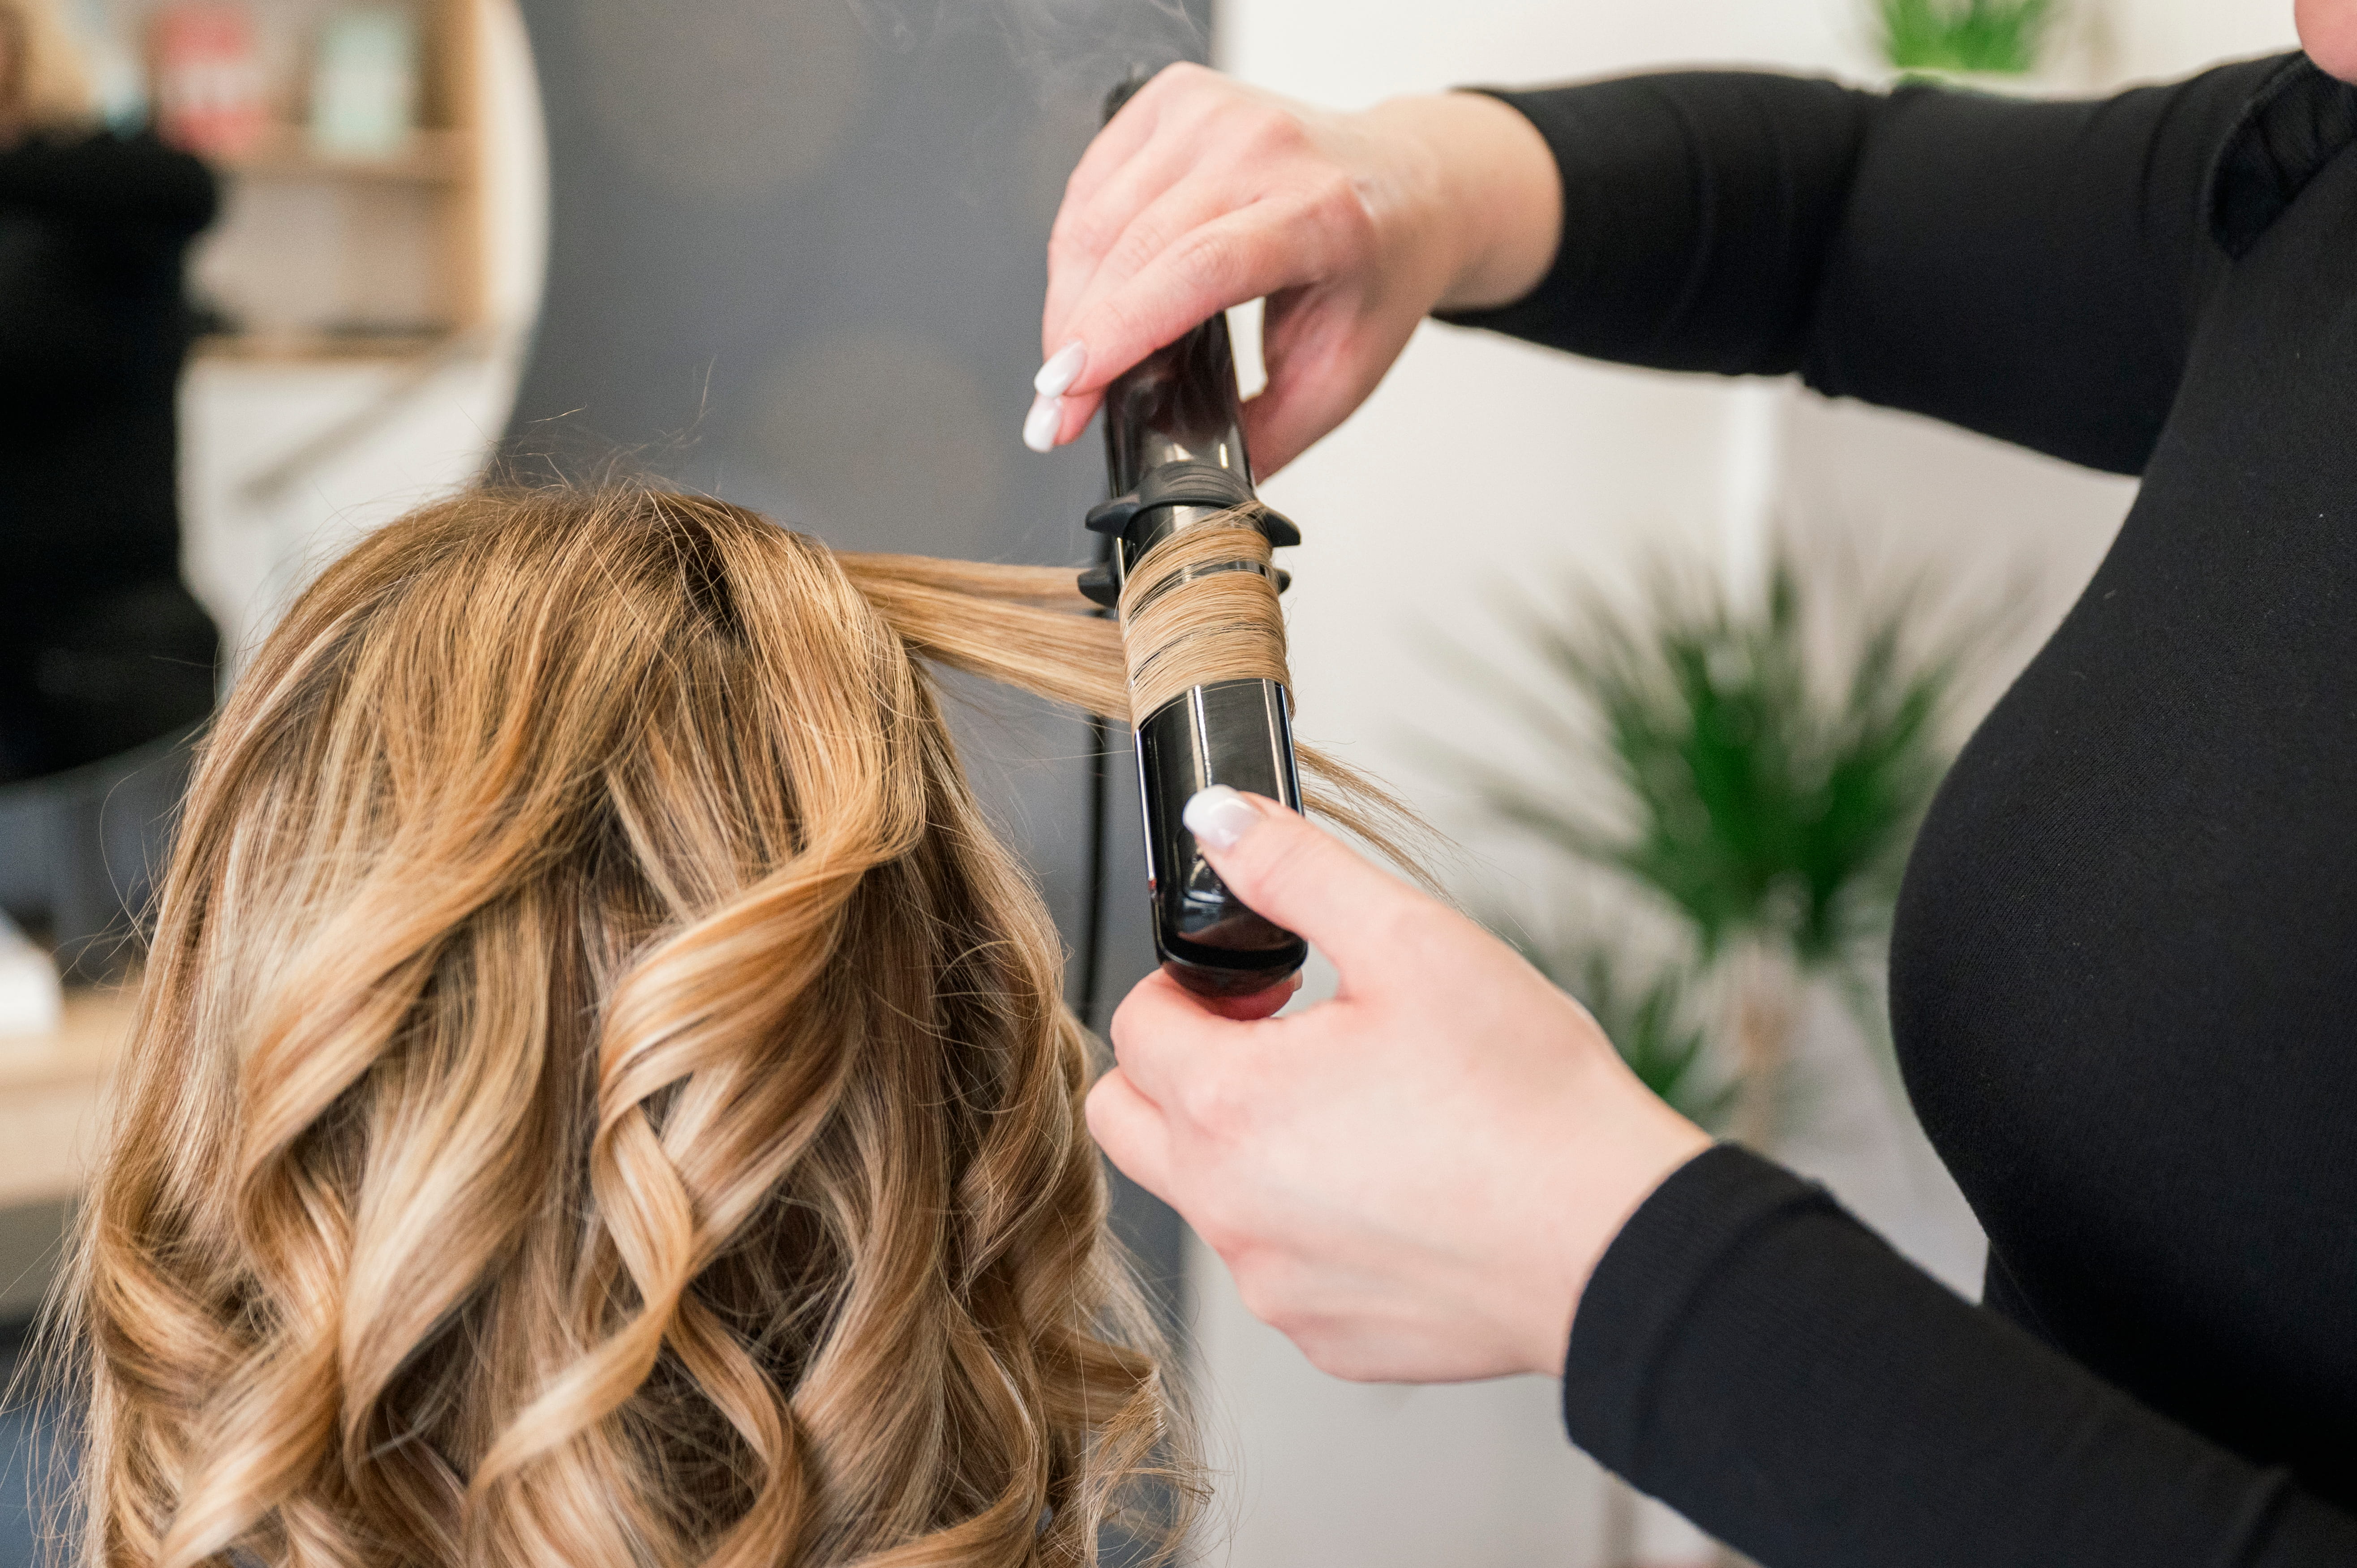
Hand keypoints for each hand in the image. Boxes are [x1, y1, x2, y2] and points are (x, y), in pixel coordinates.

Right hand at [1028, 64, 1561, 475]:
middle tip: (1053, 413)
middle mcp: (1265, 146)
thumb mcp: (1343, 375)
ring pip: (1095, 216)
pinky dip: (1075, 250)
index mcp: (1321, 213)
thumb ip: (1267, 436)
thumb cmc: (1379, 270)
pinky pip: (1092, 183)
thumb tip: (1191, 487)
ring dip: (1066, 303)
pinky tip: (1088, 295)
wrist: (1412, 183)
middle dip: (1073, 342)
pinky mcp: (1175, 96)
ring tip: (1072, 366)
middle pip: (1130, 247)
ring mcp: (1214, 111)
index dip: (1117, 334)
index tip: (1065, 397)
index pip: (1195, 269)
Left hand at [1086, 788, 1709, 1383]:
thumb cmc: (1528, 1100)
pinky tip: (1398, 1192)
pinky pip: (1277, 1267)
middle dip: (1185, 1069)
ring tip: (1360, 1114)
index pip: (1135, 1024)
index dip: (1196, 986)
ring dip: (1247, 1148)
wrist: (1614, 1239)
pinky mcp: (1325, 1336)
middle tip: (1283, 1045)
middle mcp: (1229, 1209)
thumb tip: (1217, 822)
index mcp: (1229, 1105)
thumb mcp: (1410, 939)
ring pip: (1205, 1198)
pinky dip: (1311, 1226)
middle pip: (1131, 1120)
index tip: (1269, 988)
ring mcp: (1274, 1284)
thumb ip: (1294, 871)